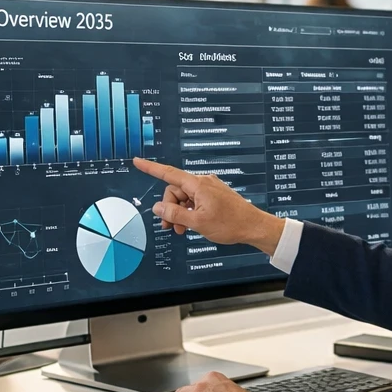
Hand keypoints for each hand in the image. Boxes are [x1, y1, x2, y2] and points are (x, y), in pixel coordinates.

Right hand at [133, 157, 285, 253]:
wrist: (253, 227)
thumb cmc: (231, 224)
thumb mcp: (197, 222)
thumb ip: (175, 214)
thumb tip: (158, 208)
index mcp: (198, 185)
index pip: (169, 173)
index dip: (151, 168)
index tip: (138, 162)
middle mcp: (203, 183)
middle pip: (174, 191)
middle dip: (169, 208)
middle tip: (171, 227)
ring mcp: (209, 189)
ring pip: (184, 198)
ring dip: (179, 213)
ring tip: (181, 229)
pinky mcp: (214, 196)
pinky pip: (194, 201)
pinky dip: (189, 212)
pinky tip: (191, 224)